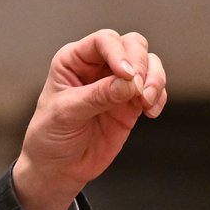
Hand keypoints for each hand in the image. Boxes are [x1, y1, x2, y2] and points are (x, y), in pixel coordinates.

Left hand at [12, 29, 166, 209]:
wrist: (58, 168)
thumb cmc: (50, 136)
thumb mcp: (66, 113)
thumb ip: (97, 96)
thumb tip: (130, 83)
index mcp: (74, 60)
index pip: (103, 41)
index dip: (118, 53)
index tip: (126, 75)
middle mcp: (98, 66)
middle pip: (132, 45)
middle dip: (141, 64)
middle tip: (138, 89)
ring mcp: (117, 84)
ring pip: (149, 64)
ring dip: (154, 79)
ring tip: (146, 102)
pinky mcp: (131, 104)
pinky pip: (154, 90)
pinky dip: (159, 96)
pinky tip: (151, 112)